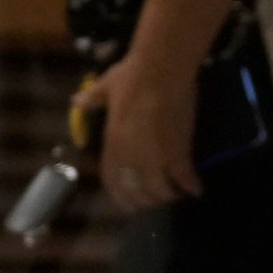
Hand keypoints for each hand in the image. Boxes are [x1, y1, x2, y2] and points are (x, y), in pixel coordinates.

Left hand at [81, 55, 199, 212]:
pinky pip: (183, 176)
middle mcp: (132, 155)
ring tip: (175, 195)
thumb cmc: (132, 75)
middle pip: (137, 190)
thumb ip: (92, 98)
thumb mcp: (106, 87)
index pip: (112, 179)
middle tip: (155, 201)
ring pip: (160, 189)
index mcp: (113, 142)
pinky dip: (190, 185)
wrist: (161, 68)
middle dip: (146, 200)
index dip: (120, 195)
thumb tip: (76, 100)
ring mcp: (155, 155)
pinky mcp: (178, 150)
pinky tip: (196, 190)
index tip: (128, 203)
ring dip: (167, 195)